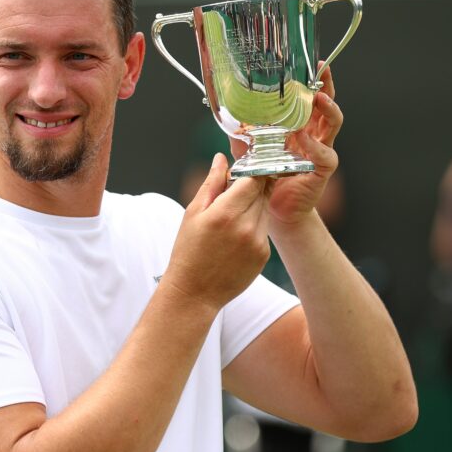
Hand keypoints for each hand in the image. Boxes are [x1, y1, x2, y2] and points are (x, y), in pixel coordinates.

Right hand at [163, 153, 272, 311]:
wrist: (194, 292)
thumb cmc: (188, 251)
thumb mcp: (193, 213)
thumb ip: (211, 183)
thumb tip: (221, 158)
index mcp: (225, 212)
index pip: (252, 179)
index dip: (249, 172)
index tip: (242, 172)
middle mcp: (246, 226)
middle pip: (261, 192)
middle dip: (251, 188)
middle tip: (234, 195)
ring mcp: (257, 242)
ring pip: (264, 211)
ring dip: (253, 208)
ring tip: (231, 221)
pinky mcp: (263, 255)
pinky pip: (263, 230)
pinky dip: (253, 227)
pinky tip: (234, 239)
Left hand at [230, 64, 343, 228]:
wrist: (274, 208)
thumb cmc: (266, 177)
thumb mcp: (250, 150)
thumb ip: (243, 132)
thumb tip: (226, 113)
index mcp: (300, 126)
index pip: (310, 97)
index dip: (312, 80)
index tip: (310, 62)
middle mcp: (314, 134)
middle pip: (327, 103)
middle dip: (327, 85)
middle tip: (321, 69)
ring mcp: (321, 150)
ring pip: (333, 123)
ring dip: (327, 108)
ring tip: (318, 97)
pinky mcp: (322, 169)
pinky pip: (324, 154)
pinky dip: (314, 145)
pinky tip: (304, 138)